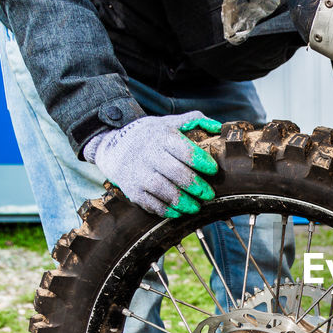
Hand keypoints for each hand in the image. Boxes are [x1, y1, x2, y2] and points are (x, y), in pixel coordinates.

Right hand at [84, 112, 222, 216]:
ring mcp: (138, 173)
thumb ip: (194, 121)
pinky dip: (166, 210)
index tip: (214, 170)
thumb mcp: (169, 122)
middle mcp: (148, 154)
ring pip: (163, 190)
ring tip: (196, 207)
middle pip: (175, 172)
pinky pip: (150, 203)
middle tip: (209, 194)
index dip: (200, 160)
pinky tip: (178, 212)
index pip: (184, 149)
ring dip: (182, 201)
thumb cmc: (151, 136)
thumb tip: (218, 128)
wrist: (114, 148)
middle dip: (195, 186)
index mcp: (162, 136)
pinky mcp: (132, 190)